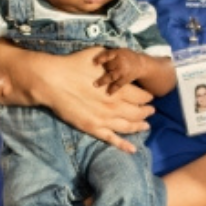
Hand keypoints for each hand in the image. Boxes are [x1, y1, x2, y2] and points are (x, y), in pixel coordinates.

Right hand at [35, 47, 153, 153]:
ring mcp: (105, 119)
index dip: (147, 97)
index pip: (141, 96)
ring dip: (139, 126)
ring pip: (129, 126)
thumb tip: (117, 56)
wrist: (53, 81)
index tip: (149, 97)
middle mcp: (116, 105)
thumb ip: (111, 58)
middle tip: (151, 111)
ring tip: (146, 126)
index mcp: (119, 88)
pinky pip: (112, 139)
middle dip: (147, 111)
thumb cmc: (73, 65)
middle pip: (138, 112)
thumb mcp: (97, 55)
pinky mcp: (93, 128)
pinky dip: (124, 145)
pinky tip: (133, 150)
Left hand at [93, 48, 144, 93]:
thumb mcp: (119, 51)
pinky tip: (108, 93)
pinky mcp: (126, 79)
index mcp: (118, 53)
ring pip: (112, 76)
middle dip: (102, 70)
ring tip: (95, 85)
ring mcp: (123, 71)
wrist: (140, 64)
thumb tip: (91, 59)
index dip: (100, 59)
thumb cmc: (125, 57)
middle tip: (91, 75)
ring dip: (103, 81)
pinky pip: (118, 84)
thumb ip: (108, 55)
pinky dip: (113, 89)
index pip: (108, 55)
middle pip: (108, 66)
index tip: (94, 63)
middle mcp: (121, 62)